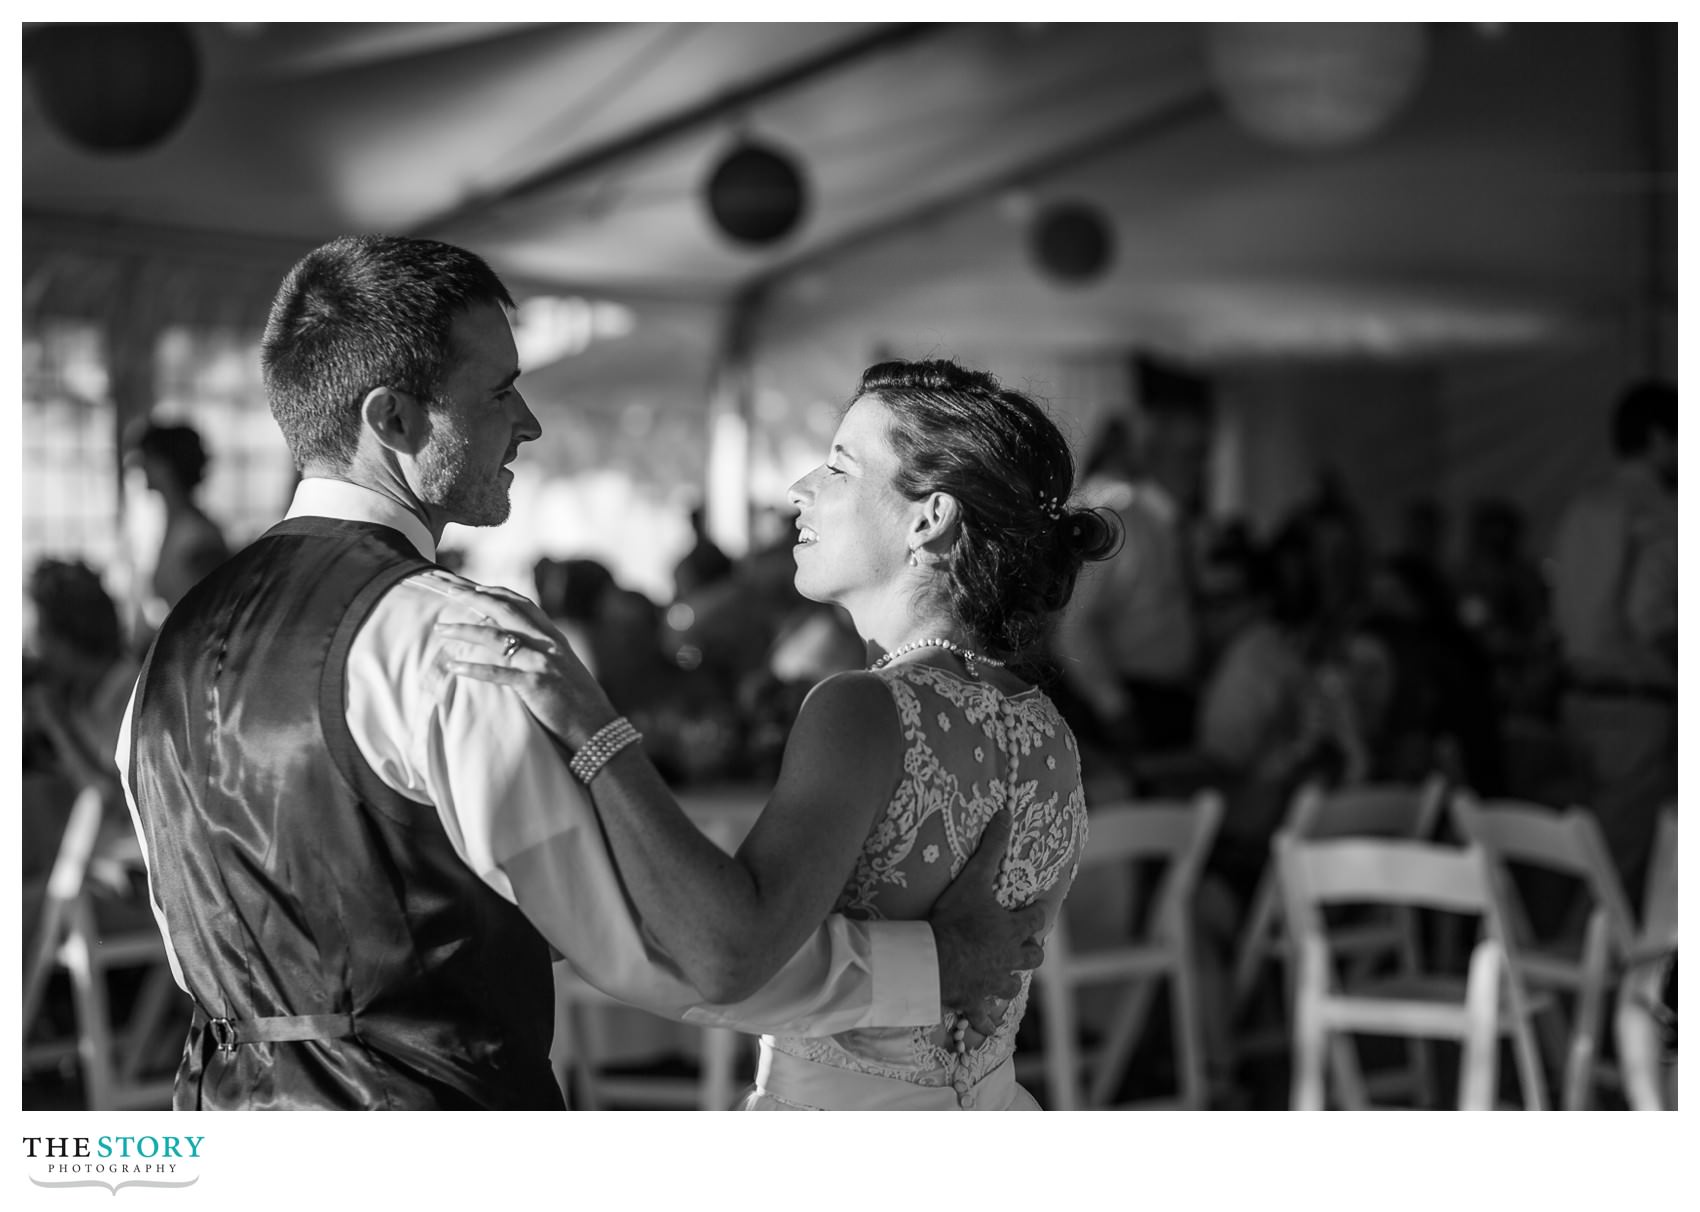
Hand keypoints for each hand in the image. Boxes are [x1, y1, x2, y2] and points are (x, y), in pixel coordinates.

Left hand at [435, 590, 618, 750]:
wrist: (597, 727)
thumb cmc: (579, 702)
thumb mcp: (564, 666)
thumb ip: (542, 650)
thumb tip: (512, 638)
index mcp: (555, 638)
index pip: (523, 604)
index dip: (497, 593)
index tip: (474, 587)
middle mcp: (548, 644)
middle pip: (505, 611)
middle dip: (474, 598)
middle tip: (450, 592)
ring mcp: (541, 663)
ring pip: (495, 638)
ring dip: (464, 631)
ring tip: (441, 629)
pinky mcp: (534, 685)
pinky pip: (496, 673)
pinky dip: (472, 669)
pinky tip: (453, 666)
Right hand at [928, 810, 1045, 1033]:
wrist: (934, 960)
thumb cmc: (956, 919)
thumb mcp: (974, 879)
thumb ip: (991, 847)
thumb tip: (1006, 813)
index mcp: (1012, 931)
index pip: (1036, 918)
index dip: (1038, 910)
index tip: (1037, 905)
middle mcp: (1008, 959)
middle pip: (1031, 957)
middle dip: (1030, 950)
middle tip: (1023, 945)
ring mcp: (992, 984)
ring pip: (1011, 988)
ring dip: (1009, 982)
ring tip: (1002, 977)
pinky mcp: (974, 1003)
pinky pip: (983, 1019)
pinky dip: (984, 1022)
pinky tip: (985, 1025)